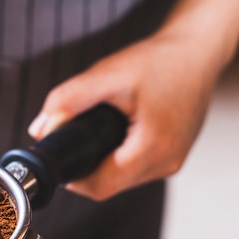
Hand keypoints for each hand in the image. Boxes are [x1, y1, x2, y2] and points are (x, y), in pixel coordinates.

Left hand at [28, 30, 222, 200]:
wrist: (198, 51)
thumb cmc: (161, 60)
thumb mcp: (109, 75)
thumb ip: (69, 100)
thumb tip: (40, 130)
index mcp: (154, 147)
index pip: (102, 186)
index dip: (74, 178)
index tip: (61, 159)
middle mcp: (168, 162)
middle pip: (112, 186)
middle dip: (87, 168)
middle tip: (74, 140)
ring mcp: (174, 162)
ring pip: (124, 180)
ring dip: (104, 164)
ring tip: (96, 133)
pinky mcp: (175, 156)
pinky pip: (138, 169)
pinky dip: (121, 158)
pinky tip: (115, 135)